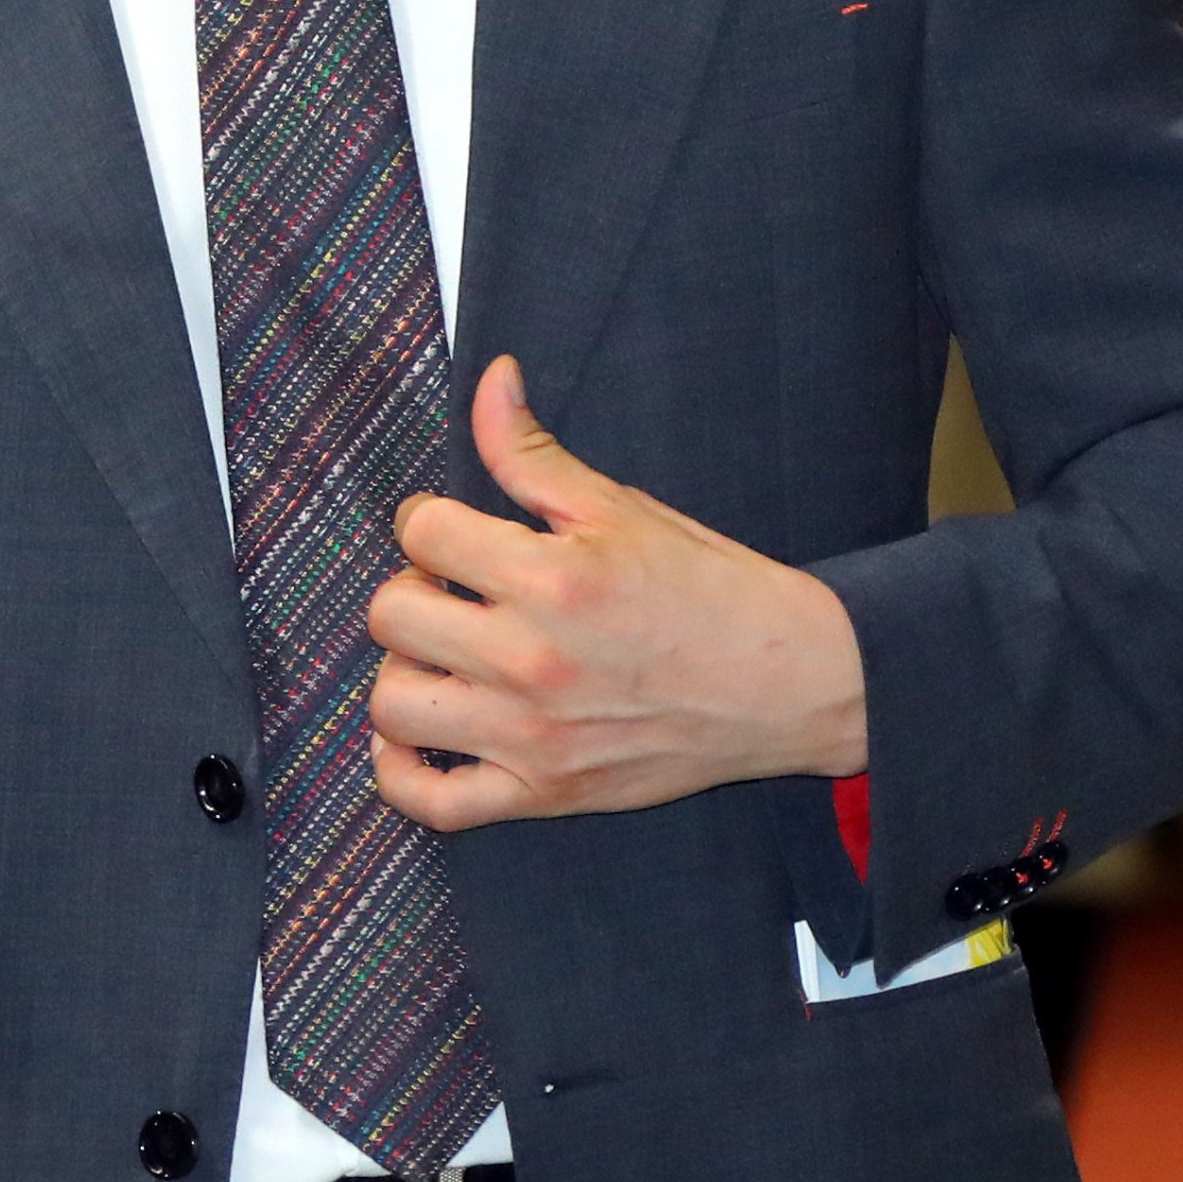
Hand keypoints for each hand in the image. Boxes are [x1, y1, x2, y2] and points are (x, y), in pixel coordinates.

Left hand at [364, 358, 866, 830]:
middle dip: (413, 587)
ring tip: (444, 654)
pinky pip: (434, 803)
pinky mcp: (545, 793)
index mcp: (552, 578)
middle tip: (454, 589)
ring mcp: (533, 736)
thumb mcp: (621, 505)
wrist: (790, 681)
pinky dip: (405, 774)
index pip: (422, 531)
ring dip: (404, 671)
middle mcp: (532, 661)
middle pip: (392, 614)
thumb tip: (490, 378)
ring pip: (394, 705)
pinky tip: (422, 734)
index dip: (428, 518)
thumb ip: (533, 451)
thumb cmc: (709, 588)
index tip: (454, 530)